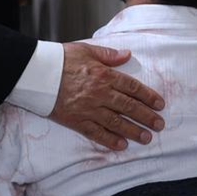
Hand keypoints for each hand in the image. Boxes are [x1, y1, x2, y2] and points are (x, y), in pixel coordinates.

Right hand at [49, 43, 164, 150]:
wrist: (37, 73)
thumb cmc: (61, 59)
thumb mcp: (86, 50)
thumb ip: (108, 54)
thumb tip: (127, 55)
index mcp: (104, 75)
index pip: (132, 87)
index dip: (148, 96)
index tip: (159, 104)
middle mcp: (100, 93)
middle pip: (128, 107)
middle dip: (146, 116)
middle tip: (159, 124)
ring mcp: (89, 109)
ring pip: (116, 122)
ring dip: (133, 131)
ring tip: (146, 138)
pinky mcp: (77, 120)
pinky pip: (96, 133)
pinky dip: (110, 140)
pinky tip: (121, 145)